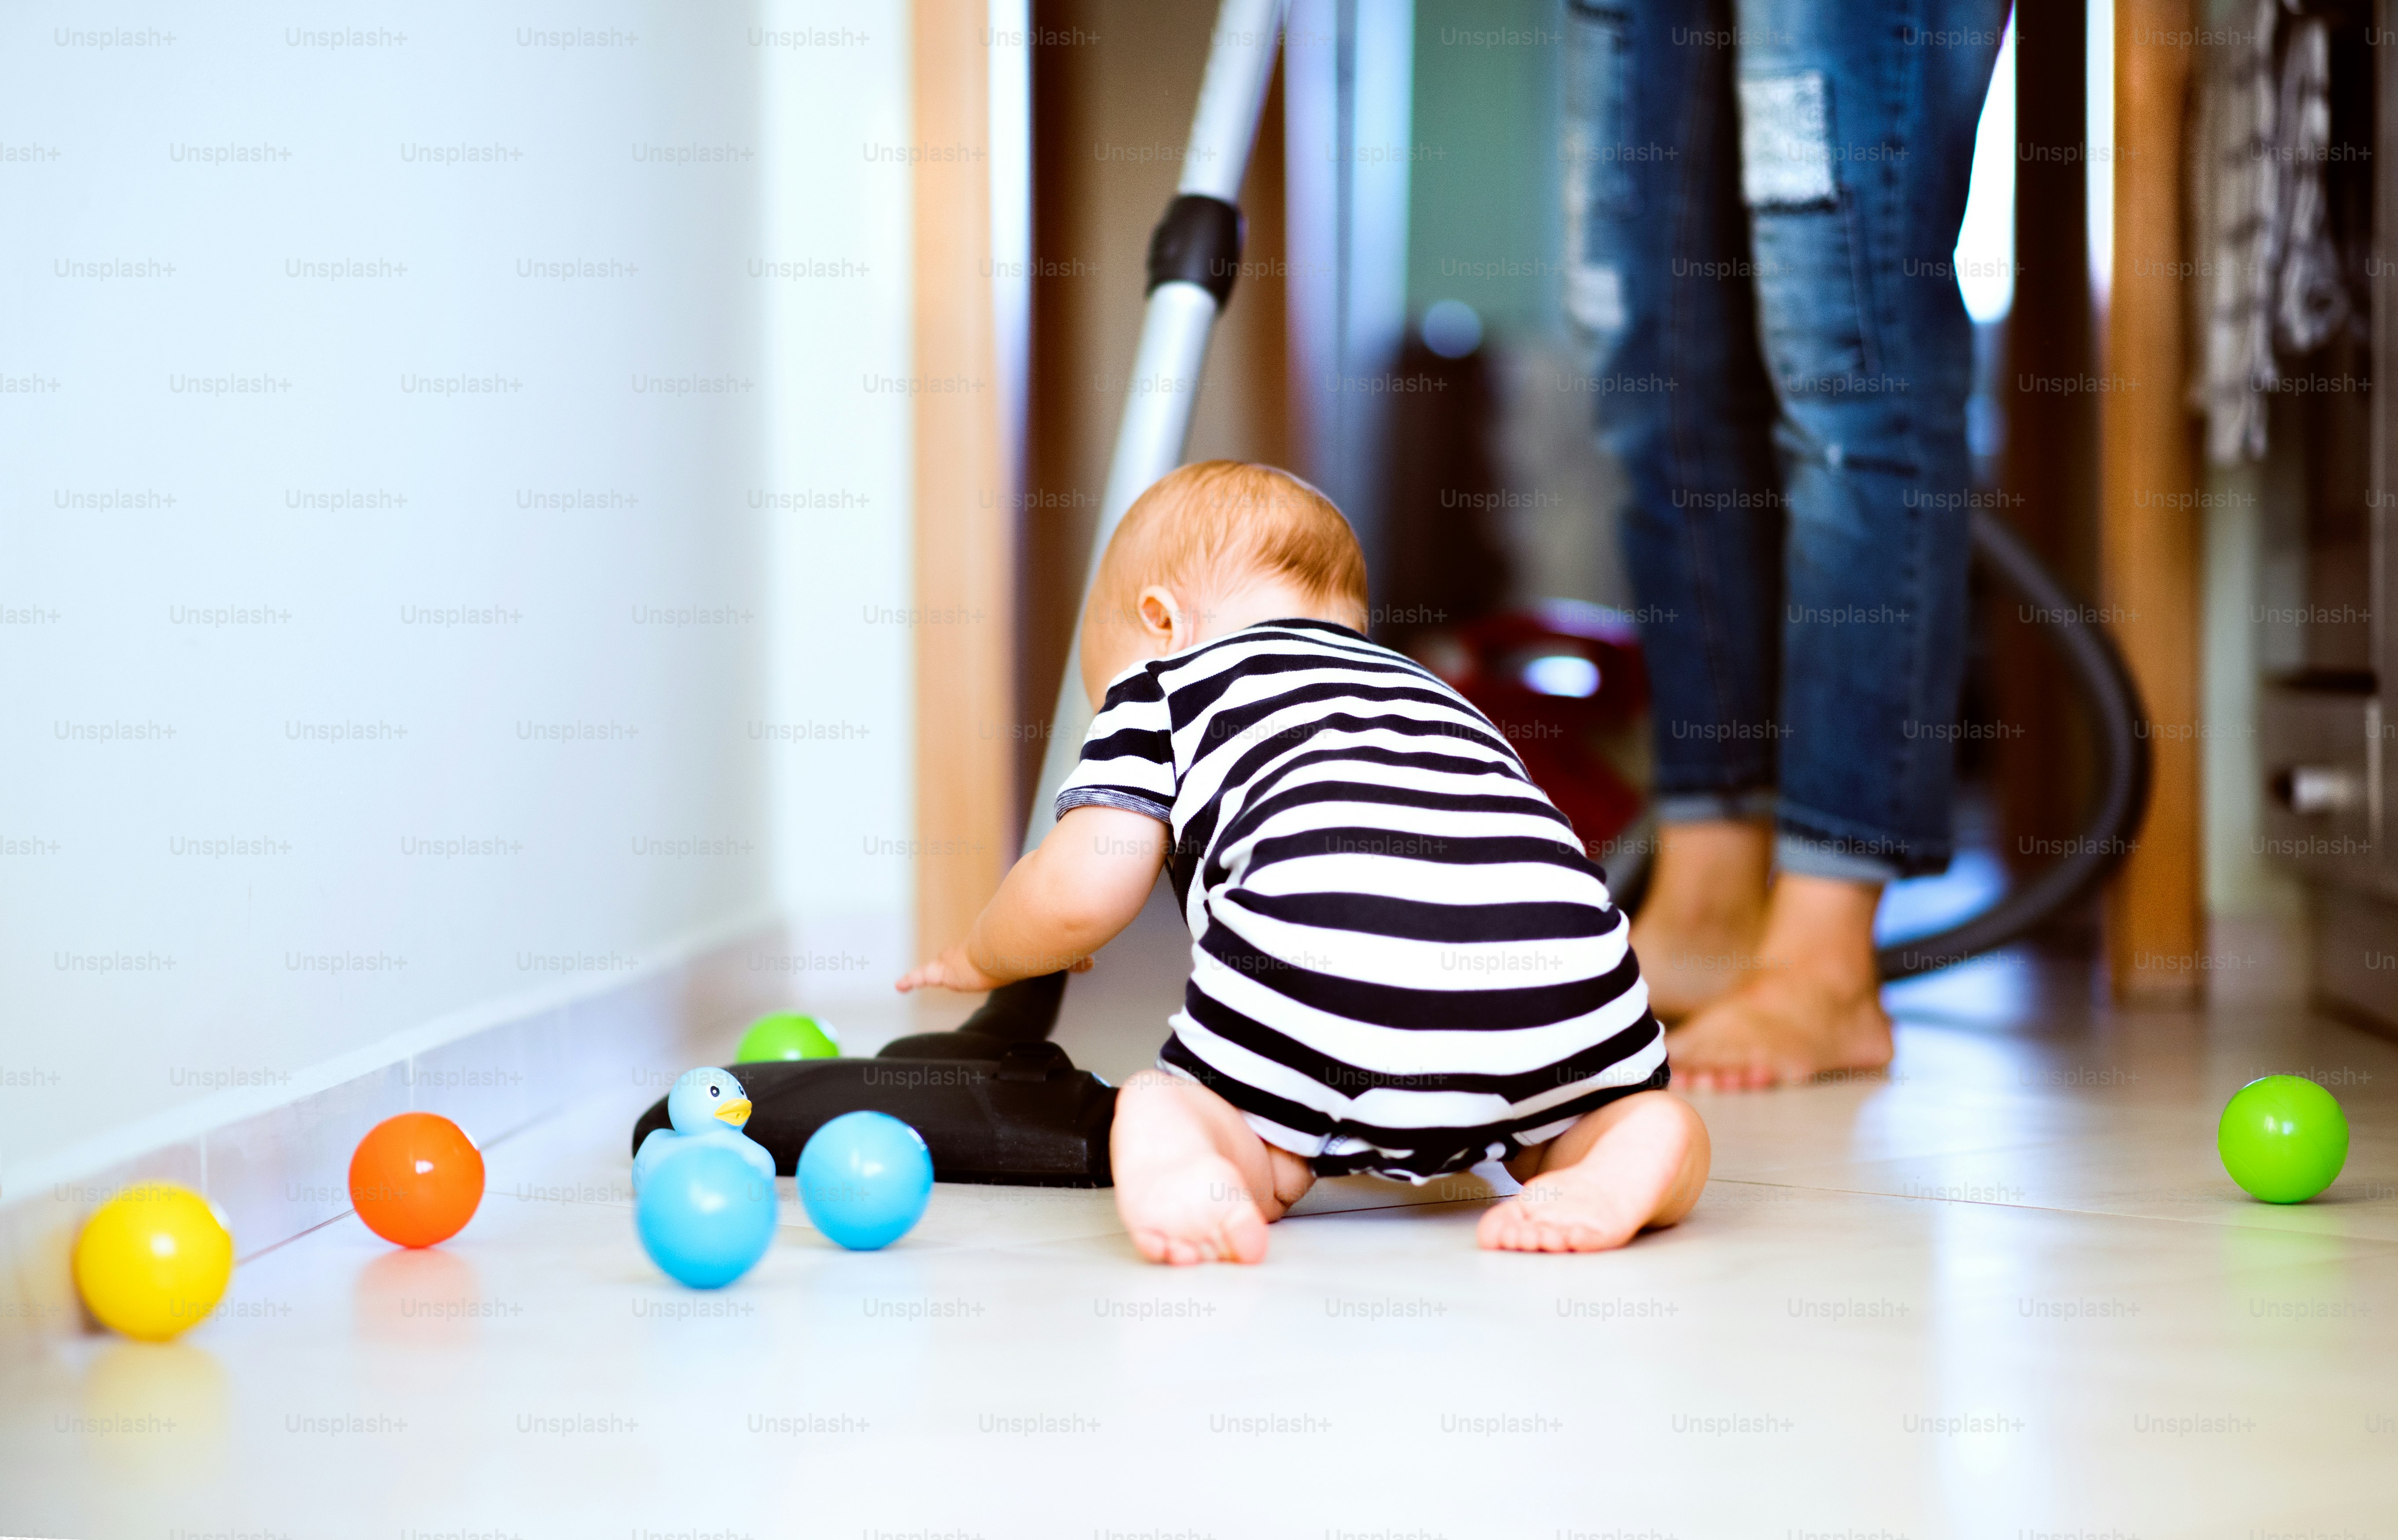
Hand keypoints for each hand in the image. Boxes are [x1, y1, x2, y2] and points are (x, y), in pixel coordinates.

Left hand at [895, 945, 1096, 993]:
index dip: (982, 955)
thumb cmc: (1032, 945)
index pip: (987, 950)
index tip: (981, 955)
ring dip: (933, 970)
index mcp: (998, 949)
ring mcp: (959, 959)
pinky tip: (899, 984)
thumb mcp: (1053, 954)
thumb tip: (1090, 963)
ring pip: (942, 965)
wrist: (1013, 943)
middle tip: (945, 962)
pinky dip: (913, 979)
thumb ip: (1071, 958)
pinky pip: (925, 975)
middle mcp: (976, 950)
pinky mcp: (947, 970)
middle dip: (953, 960)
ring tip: (914, 978)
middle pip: (961, 956)